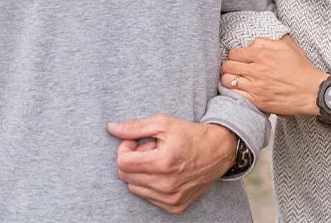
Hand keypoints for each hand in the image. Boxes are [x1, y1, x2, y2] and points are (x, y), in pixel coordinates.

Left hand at [107, 115, 235, 213]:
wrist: (219, 151)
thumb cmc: (190, 134)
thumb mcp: (163, 123)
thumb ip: (135, 127)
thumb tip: (111, 128)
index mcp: (162, 163)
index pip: (122, 163)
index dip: (125, 148)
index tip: (137, 142)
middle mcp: (166, 184)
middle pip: (126, 176)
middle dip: (132, 160)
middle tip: (148, 150)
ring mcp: (171, 198)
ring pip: (134, 188)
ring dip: (141, 173)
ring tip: (157, 160)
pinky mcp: (176, 206)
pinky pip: (148, 197)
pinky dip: (151, 184)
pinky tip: (164, 172)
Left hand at [221, 35, 328, 116]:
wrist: (311, 91)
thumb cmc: (301, 68)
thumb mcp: (286, 46)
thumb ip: (266, 42)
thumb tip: (251, 44)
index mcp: (262, 55)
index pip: (234, 53)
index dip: (233, 55)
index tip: (237, 58)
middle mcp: (256, 70)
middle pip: (228, 66)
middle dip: (228, 66)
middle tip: (233, 68)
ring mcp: (256, 87)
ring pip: (228, 81)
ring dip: (228, 79)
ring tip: (233, 79)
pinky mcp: (258, 101)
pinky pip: (235, 96)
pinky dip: (232, 92)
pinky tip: (237, 90)